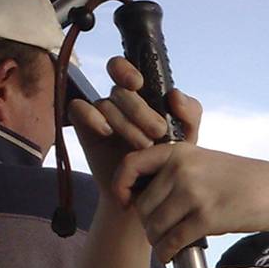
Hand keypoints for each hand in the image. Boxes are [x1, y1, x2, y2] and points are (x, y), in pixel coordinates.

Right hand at [70, 56, 200, 187]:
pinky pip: (78, 109)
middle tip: (156, 132)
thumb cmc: (167, 165)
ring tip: (142, 147)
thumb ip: (190, 114)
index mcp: (141, 96)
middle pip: (119, 90)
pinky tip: (106, 131)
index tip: (139, 84)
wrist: (147, 198)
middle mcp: (118, 103)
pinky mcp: (85, 130)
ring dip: (124, 123)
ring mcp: (100, 115)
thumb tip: (174, 94)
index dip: (126, 70)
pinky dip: (91, 116)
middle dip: (139, 110)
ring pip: (104, 103)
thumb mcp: (187, 140)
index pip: (124, 69)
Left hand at [113, 145, 268, 261]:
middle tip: (158, 233)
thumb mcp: (202, 161)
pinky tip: (171, 256)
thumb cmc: (236, 179)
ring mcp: (194, 193)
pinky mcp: (207, 217)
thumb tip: (137, 197)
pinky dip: (167, 253)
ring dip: (157, 242)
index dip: (120, 187)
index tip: (123, 203)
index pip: (131, 165)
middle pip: (142, 206)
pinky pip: (173, 241)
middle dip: (146, 225)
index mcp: (178, 152)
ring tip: (165, 246)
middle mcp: (182, 169)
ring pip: (155, 226)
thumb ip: (172, 171)